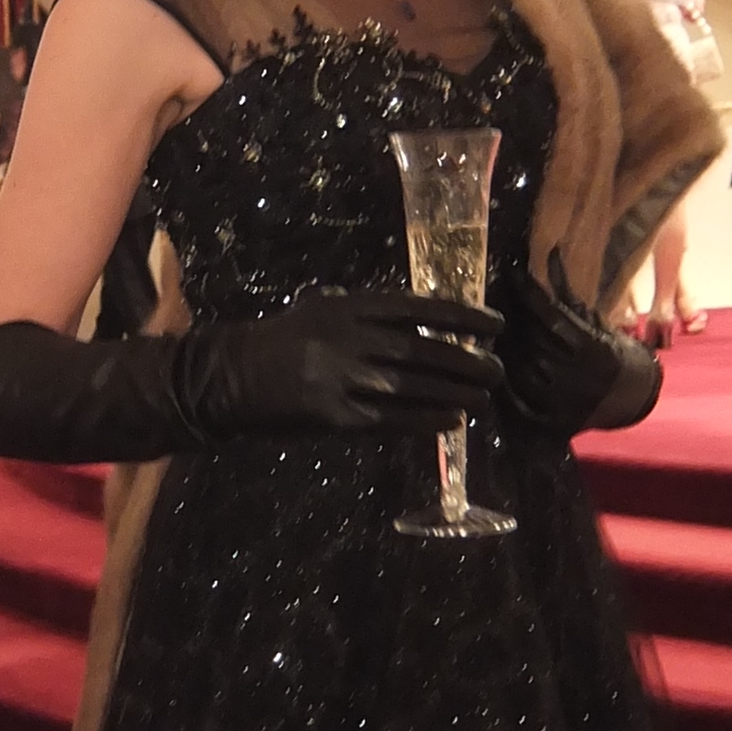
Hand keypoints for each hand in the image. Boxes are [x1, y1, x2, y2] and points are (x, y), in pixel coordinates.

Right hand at [179, 287, 502, 440]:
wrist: (233, 375)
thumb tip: (419, 321)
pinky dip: (426, 421)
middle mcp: (350, 340)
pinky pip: (391, 420)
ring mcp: (343, 380)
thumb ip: (365, 312)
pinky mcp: (336, 417)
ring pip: (413, 387)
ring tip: (485, 398)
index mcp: (349, 308)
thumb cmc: (281, 340)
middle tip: (498, 369)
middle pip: (423, 349)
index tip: (495, 325)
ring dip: (455, 393)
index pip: (418, 309)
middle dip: (466, 360)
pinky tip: (452, 422)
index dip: (461, 317)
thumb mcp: (321, 309)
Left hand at [501, 258, 659, 433]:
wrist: (629, 395)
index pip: (552, 316)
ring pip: (521, 372)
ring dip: (503, 350)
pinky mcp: (555, 424)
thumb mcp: (591, 319)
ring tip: (492, 333)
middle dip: (512, 320)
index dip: (529, 293)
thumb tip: (550, 252)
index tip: (511, 274)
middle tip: (494, 301)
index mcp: (595, 349)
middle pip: (533, 343)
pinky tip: (497, 368)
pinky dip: (505, 388)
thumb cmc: (606, 348)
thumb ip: (567, 292)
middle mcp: (582, 378)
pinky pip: (520, 406)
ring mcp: (567, 404)